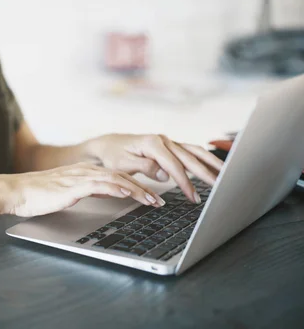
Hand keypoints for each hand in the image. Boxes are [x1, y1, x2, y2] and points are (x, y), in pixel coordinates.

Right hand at [5, 162, 164, 217]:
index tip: (152, 196)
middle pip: (122, 176)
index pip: (117, 177)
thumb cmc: (39, 195)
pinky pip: (100, 185)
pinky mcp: (73, 185)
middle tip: (161, 200)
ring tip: (153, 200)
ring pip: (116, 180)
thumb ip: (89, 190)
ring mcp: (80, 177)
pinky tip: (129, 194)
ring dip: (137, 190)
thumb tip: (108, 194)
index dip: (138, 186)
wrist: (19, 191)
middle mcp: (86, 171)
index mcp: (85, 172)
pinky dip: (117, 189)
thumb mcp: (69, 192)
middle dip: (144, 189)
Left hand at [82, 134, 223, 202]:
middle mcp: (163, 140)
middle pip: (189, 158)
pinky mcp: (170, 146)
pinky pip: (191, 152)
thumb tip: (165, 175)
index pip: (174, 166)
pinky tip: (215, 167)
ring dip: (211, 163)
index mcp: (152, 143)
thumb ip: (144, 167)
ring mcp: (168, 142)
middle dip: (205, 174)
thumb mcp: (123, 163)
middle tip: (219, 189)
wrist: (109, 144)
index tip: (193, 197)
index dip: (185, 182)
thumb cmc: (114, 155)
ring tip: (226, 175)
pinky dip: (204, 159)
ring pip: (195, 152)